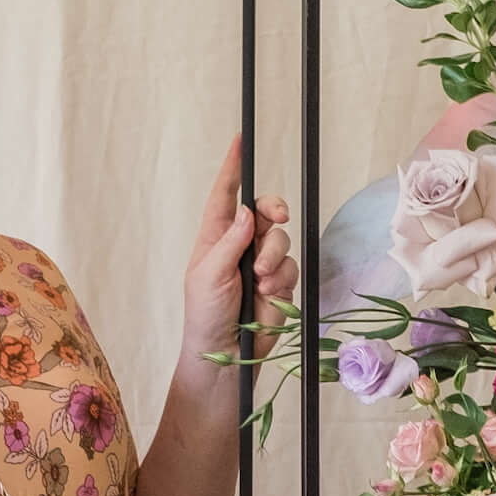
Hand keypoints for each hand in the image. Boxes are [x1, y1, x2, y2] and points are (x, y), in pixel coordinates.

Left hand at [181, 137, 293, 367]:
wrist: (226, 354)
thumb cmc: (205, 314)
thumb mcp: (209, 275)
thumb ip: (230, 242)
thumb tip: (245, 211)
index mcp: (215, 237)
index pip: (225, 194)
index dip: (233, 168)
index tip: (239, 141)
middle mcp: (240, 245)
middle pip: (264, 211)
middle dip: (273, 210)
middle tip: (276, 217)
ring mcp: (261, 264)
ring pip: (281, 240)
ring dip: (273, 256)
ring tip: (260, 278)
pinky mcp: (279, 284)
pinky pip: (291, 267)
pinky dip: (282, 278)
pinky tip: (268, 292)